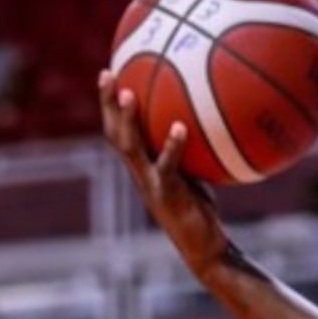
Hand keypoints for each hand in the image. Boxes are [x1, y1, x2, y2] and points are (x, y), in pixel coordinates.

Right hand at [99, 73, 227, 274]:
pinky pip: (166, 167)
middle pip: (114, 134)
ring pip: (130, 148)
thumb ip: (192, 149)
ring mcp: (150, 185)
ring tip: (128, 94)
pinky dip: (172, 146)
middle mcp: (139, 173)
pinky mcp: (167, 196)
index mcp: (142, 166)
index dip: (109, 104)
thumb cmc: (201, 209)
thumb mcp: (195, 173)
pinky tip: (179, 127)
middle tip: (107, 74)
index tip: (110, 71)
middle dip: (107, 104)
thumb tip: (210, 115)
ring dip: (127, 121)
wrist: (204, 247)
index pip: (118, 130)